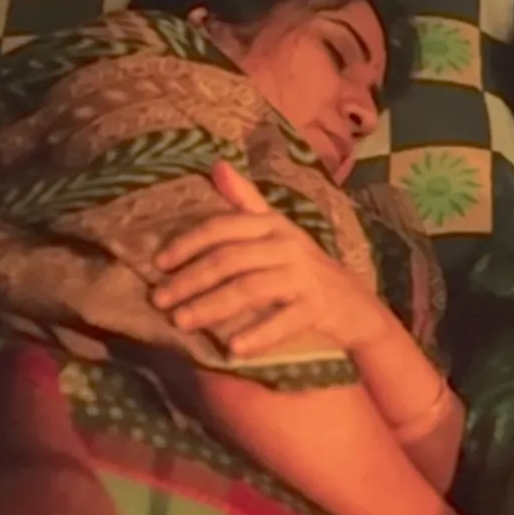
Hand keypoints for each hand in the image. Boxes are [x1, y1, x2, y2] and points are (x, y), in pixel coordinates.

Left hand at [151, 161, 389, 355]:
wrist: (356, 307)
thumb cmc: (305, 268)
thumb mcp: (278, 231)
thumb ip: (246, 202)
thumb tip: (217, 165)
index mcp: (273, 224)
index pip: (222, 228)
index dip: (187, 244)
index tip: (157, 265)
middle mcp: (288, 245)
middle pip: (229, 260)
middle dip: (190, 280)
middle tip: (159, 301)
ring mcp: (305, 276)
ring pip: (249, 289)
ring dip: (211, 307)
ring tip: (182, 322)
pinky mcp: (318, 307)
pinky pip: (283, 322)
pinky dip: (257, 335)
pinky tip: (232, 349)